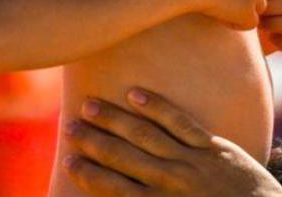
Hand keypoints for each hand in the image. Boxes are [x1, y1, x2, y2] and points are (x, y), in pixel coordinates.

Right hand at [62, 87, 281, 196]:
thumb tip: (124, 196)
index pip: (113, 189)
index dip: (87, 173)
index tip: (67, 159)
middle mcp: (170, 182)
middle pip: (122, 156)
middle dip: (93, 141)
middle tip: (69, 125)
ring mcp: (192, 161)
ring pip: (144, 135)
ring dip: (113, 119)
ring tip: (90, 104)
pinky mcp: (213, 147)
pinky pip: (180, 122)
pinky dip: (155, 107)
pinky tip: (133, 93)